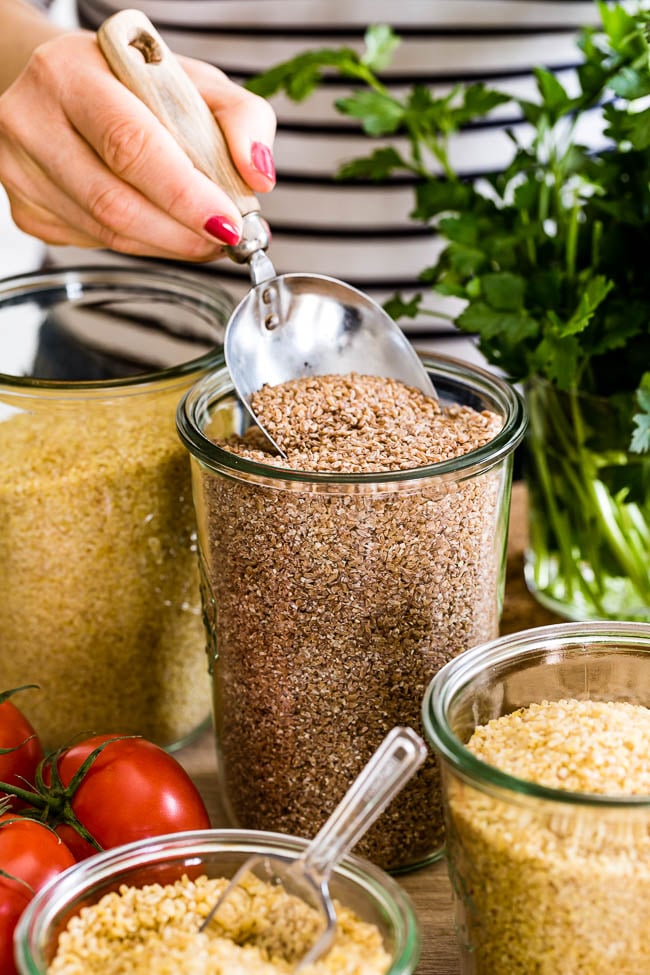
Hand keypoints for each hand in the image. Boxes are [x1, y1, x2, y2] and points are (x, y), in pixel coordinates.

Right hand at [0, 30, 275, 259]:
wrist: (57, 85)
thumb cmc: (127, 82)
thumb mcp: (192, 79)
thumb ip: (240, 118)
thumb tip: (259, 175)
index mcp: (73, 74)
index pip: (131, 144)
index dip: (184, 194)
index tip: (228, 222)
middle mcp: (35, 121)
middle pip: (115, 202)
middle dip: (182, 233)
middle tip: (224, 238)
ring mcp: (23, 172)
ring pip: (107, 233)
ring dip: (168, 245)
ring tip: (204, 236)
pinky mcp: (28, 211)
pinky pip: (96, 243)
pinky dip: (142, 244)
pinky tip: (160, 226)